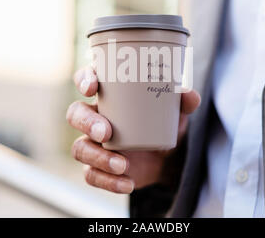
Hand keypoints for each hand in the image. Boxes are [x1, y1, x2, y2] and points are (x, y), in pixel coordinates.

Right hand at [66, 66, 200, 193]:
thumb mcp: (176, 112)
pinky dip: (108, 181)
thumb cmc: (164, 123)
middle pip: (75, 114)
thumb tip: (189, 94)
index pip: (86, 80)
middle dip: (86, 122)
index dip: (84, 80)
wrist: (168, 158)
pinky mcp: (98, 167)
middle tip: (106, 133)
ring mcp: (94, 144)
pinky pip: (91, 175)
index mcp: (110, 96)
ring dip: (98, 157)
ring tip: (122, 165)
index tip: (91, 87)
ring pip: (79, 148)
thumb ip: (184, 101)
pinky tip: (127, 183)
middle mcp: (96, 117)